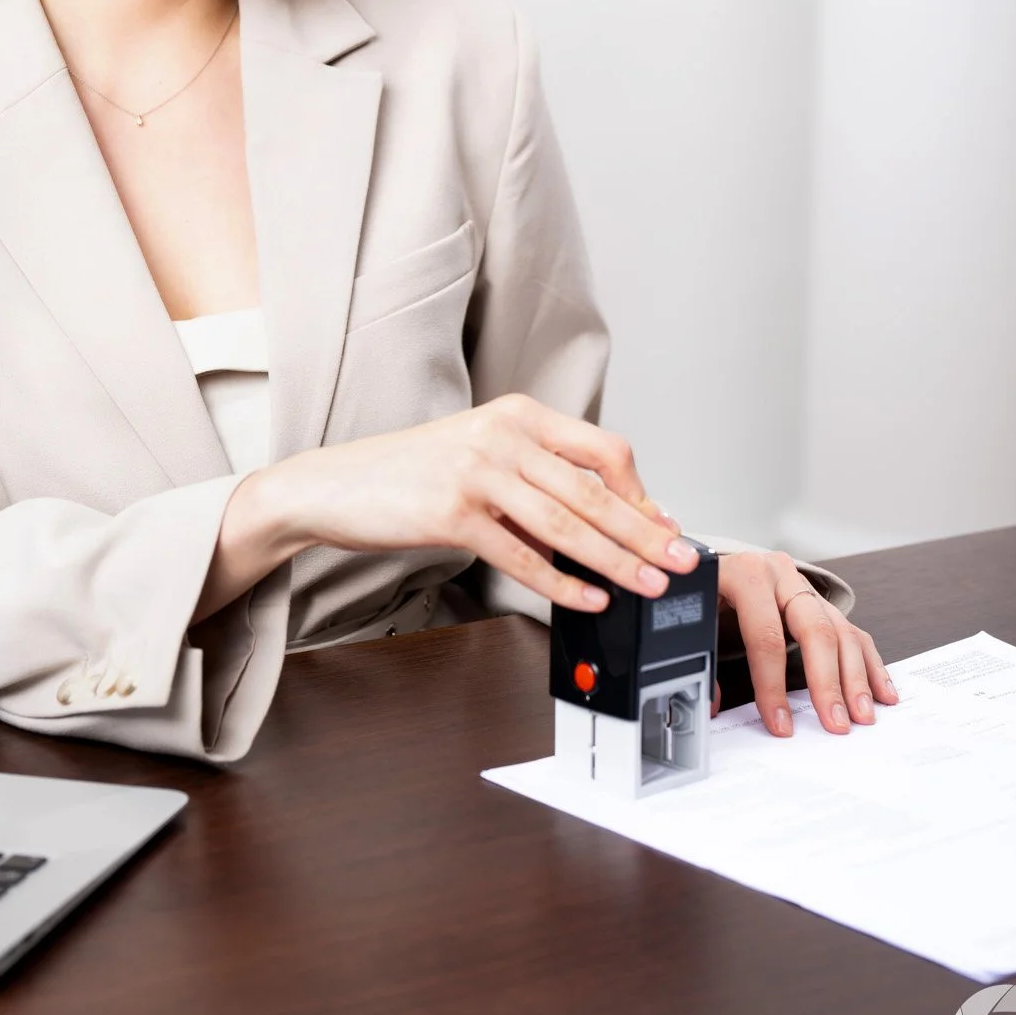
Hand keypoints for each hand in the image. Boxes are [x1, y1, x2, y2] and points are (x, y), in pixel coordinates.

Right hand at [197, 393, 687, 620]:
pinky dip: (561, 583)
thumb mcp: (482, 455)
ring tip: (646, 587)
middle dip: (644, 533)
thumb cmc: (412, 474)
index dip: (641, 493)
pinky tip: (587, 600)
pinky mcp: (452, 513)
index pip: (603, 449)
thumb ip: (538, 477)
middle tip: (678, 562)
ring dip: (615, 562)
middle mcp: (502, 434)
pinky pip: (522, 555)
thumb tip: (606, 521)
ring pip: (566, 524)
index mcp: (518, 413)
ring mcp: (477, 471)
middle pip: (594, 490)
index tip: (665, 527)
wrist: (337, 485)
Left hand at [717, 550, 896, 735]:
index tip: (780, 723)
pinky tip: (881, 692)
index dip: (773, 683)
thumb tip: (710, 704)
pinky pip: (853, 632)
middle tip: (836, 722)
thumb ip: (703, 655)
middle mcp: (782, 576)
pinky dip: (869, 664)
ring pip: (841, 631)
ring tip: (862, 715)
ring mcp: (805, 588)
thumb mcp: (697, 614)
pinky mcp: (821, 601)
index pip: (766, 635)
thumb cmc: (706, 590)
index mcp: (747, 575)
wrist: (711, 561)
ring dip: (856, 678)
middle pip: (815, 630)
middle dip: (827, 681)